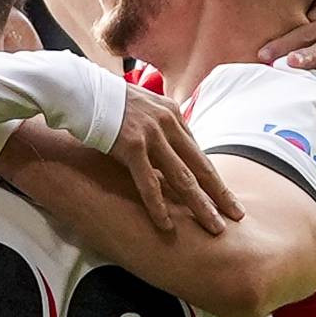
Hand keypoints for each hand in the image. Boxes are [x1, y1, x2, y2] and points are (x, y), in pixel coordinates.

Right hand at [103, 84, 237, 236]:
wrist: (79, 89)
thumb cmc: (105, 103)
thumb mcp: (141, 111)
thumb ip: (157, 130)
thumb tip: (165, 156)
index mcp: (172, 115)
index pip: (198, 153)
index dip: (213, 178)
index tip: (226, 198)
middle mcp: (167, 123)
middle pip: (200, 166)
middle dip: (220, 194)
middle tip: (236, 215)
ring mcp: (150, 135)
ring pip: (182, 178)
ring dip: (200, 205)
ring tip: (214, 227)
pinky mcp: (131, 146)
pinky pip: (148, 182)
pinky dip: (158, 206)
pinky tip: (167, 225)